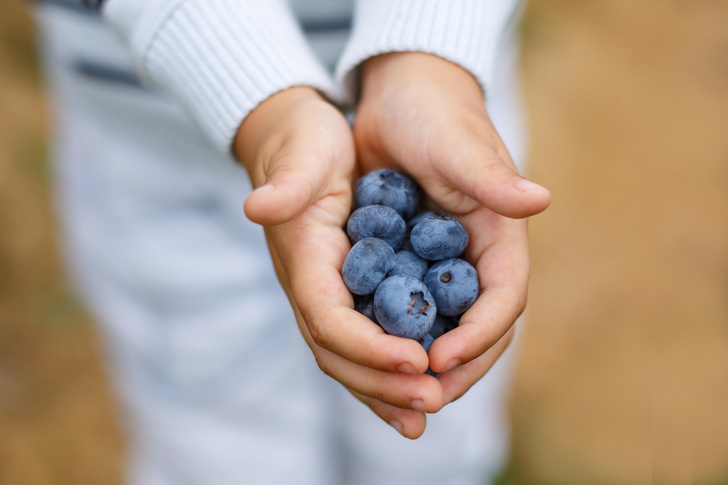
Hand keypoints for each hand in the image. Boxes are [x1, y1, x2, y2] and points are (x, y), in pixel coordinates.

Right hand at [235, 87, 443, 438]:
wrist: (293, 137)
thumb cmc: (304, 141)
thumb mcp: (303, 152)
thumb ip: (285, 182)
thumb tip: (256, 206)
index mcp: (303, 260)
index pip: (330, 321)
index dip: (371, 347)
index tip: (419, 360)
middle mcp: (311, 287)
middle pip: (339, 353)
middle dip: (383, 383)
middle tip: (431, 401)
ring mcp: (325, 293)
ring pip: (348, 357)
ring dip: (384, 390)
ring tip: (424, 414)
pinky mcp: (342, 290)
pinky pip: (362, 340)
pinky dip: (384, 370)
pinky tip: (416, 385)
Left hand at [353, 53, 550, 404]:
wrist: (402, 99)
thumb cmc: (435, 115)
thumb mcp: (459, 147)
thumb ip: (492, 178)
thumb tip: (539, 200)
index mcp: (501, 238)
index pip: (504, 300)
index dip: (479, 336)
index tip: (441, 359)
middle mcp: (478, 260)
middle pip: (481, 330)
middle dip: (458, 368)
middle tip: (423, 399)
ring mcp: (447, 267)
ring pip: (448, 330)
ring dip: (429, 368)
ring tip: (401, 397)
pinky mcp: (415, 266)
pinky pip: (412, 314)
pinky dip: (399, 341)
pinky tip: (375, 363)